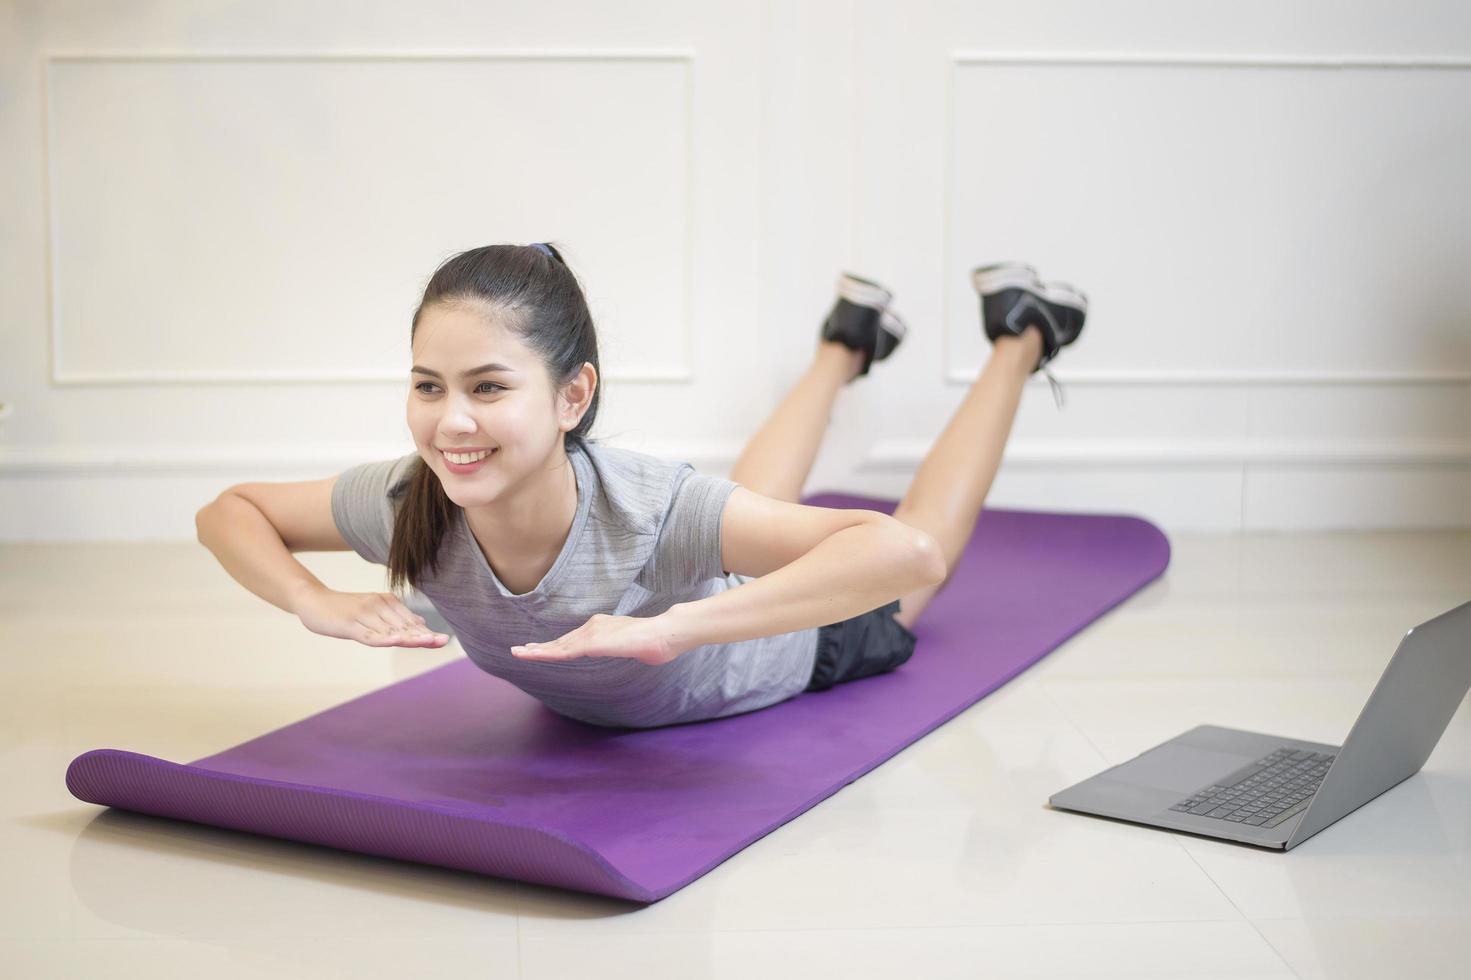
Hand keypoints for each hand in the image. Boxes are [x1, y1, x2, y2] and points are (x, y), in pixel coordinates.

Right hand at [295, 588, 450, 648]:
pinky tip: (396, 641)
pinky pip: (368, 634)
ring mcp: (363, 615)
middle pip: (403, 625)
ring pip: (389, 630)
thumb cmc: (344, 608)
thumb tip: (421, 623)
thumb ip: (396, 618)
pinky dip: (383, 639)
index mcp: (386, 602)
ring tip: (427, 642)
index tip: (443, 640)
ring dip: (409, 637)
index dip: (425, 632)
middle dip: (423, 635)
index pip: (409, 621)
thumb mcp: (373, 610)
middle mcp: (378, 606)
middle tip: (443, 642)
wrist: (313, 600)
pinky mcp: (349, 624)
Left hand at [510, 612, 683, 665]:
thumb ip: (629, 646)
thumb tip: (641, 650)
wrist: (666, 633)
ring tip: (518, 654)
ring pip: (560, 646)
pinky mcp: (594, 642)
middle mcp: (593, 626)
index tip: (537, 649)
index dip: (554, 646)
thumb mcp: (636, 647)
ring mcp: (593, 633)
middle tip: (518, 651)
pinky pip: (566, 651)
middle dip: (539, 648)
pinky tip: (536, 656)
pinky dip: (549, 653)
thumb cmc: (658, 642)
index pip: (573, 640)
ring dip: (538, 651)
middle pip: (561, 641)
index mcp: (601, 628)